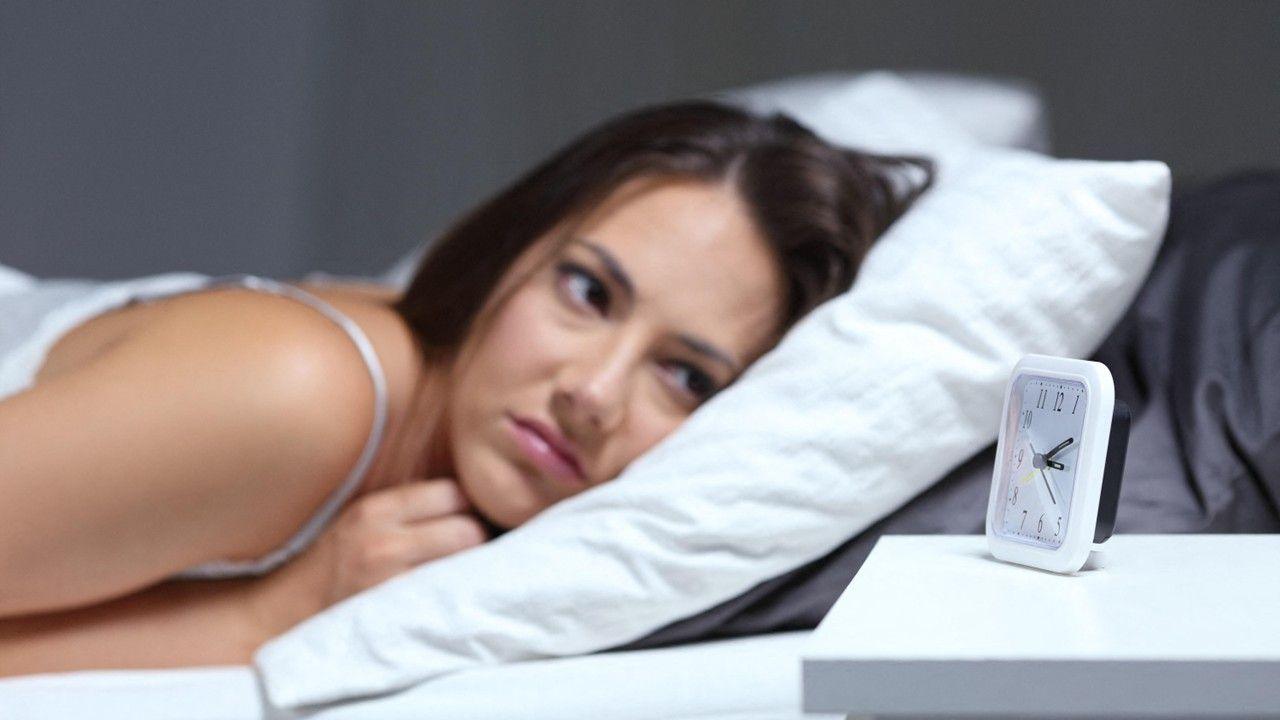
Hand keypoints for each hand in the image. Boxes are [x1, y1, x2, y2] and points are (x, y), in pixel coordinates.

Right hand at [310, 478, 488, 607]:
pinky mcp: (397, 617)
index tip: (466, 517)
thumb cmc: (337, 561)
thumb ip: (408, 505)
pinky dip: (457, 594)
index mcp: (376, 510)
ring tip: (461, 571)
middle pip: (468, 530)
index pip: (453, 493)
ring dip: (472, 568)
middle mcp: (382, 544)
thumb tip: (468, 495)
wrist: (291, 610)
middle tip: (471, 550)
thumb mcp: (362, 518)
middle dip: (477, 539)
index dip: (467, 506)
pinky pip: (449, 598)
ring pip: (465, 566)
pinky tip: (449, 595)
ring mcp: (390, 584)